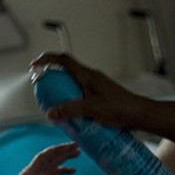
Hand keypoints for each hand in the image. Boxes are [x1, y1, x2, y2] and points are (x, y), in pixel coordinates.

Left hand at [0, 142, 79, 174]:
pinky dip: (63, 170)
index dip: (55, 150)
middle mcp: (34, 173)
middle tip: (76, 146)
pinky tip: (71, 171)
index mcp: (30, 174)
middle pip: (50, 158)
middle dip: (63, 151)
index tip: (67, 146)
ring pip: (53, 164)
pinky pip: (53, 174)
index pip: (44, 157)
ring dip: (64, 158)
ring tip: (77, 154)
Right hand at [30, 52, 150, 129]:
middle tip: (42, 89)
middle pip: (66, 71)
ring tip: (55, 105)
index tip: (34, 65)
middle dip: (52, 78)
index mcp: (87, 75)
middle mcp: (91, 78)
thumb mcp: (91, 109)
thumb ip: (70, 110)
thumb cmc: (120, 109)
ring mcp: (96, 87)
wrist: (140, 115)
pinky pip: (80, 94)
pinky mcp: (100, 96)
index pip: (63, 60)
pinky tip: (71, 115)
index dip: (47, 59)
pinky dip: (71, 100)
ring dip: (62, 91)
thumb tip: (50, 113)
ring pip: (73, 84)